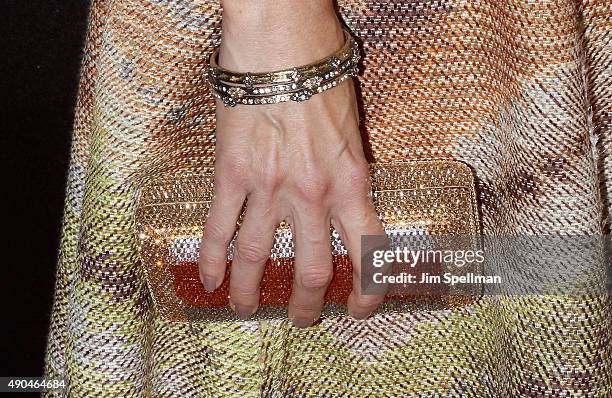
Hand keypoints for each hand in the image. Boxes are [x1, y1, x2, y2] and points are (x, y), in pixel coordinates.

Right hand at [198, 0, 385, 326]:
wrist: (282, 42)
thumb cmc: (323, 76)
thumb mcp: (353, 131)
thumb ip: (348, 173)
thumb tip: (343, 204)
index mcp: (352, 182)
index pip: (369, 253)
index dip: (368, 291)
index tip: (359, 309)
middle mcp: (313, 195)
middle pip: (310, 270)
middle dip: (305, 305)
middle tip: (300, 318)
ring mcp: (270, 188)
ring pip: (258, 257)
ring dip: (251, 292)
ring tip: (246, 310)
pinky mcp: (233, 173)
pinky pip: (220, 226)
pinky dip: (213, 258)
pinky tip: (209, 281)